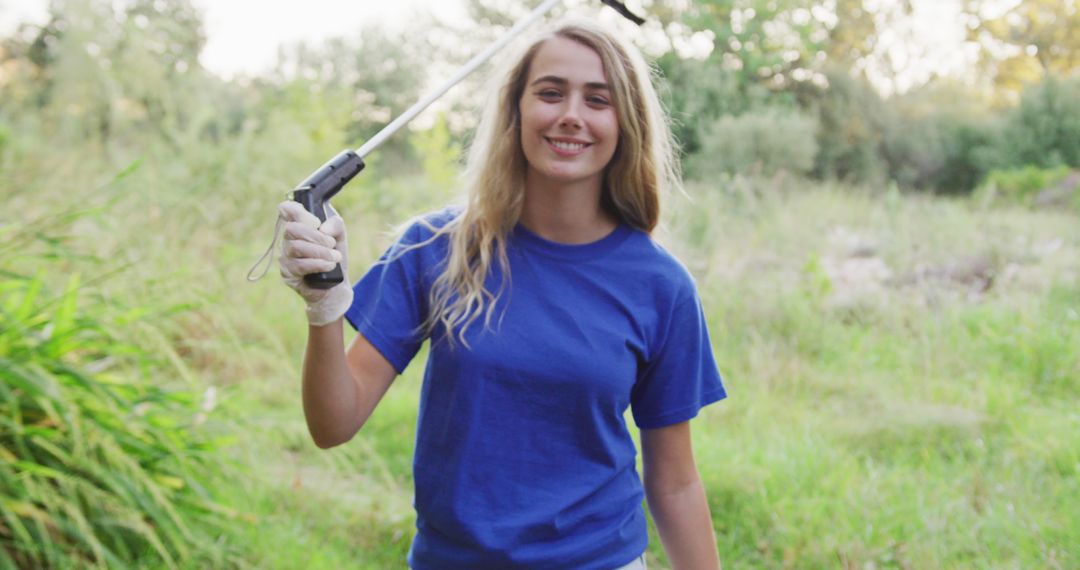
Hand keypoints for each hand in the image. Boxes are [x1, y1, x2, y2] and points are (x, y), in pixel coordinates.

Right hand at [277, 200, 353, 325]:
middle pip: (292, 229)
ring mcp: (285, 256)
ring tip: (335, 258)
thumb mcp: (340, 237)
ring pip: (296, 247)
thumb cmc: (333, 258)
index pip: (287, 209)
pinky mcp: (287, 273)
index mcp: (299, 226)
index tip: (316, 222)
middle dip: (317, 236)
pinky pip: (300, 265)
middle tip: (332, 244)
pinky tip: (329, 266)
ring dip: (321, 252)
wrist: (335, 287)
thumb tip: (323, 228)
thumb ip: (336, 224)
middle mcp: (287, 240)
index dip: (298, 212)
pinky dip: (318, 264)